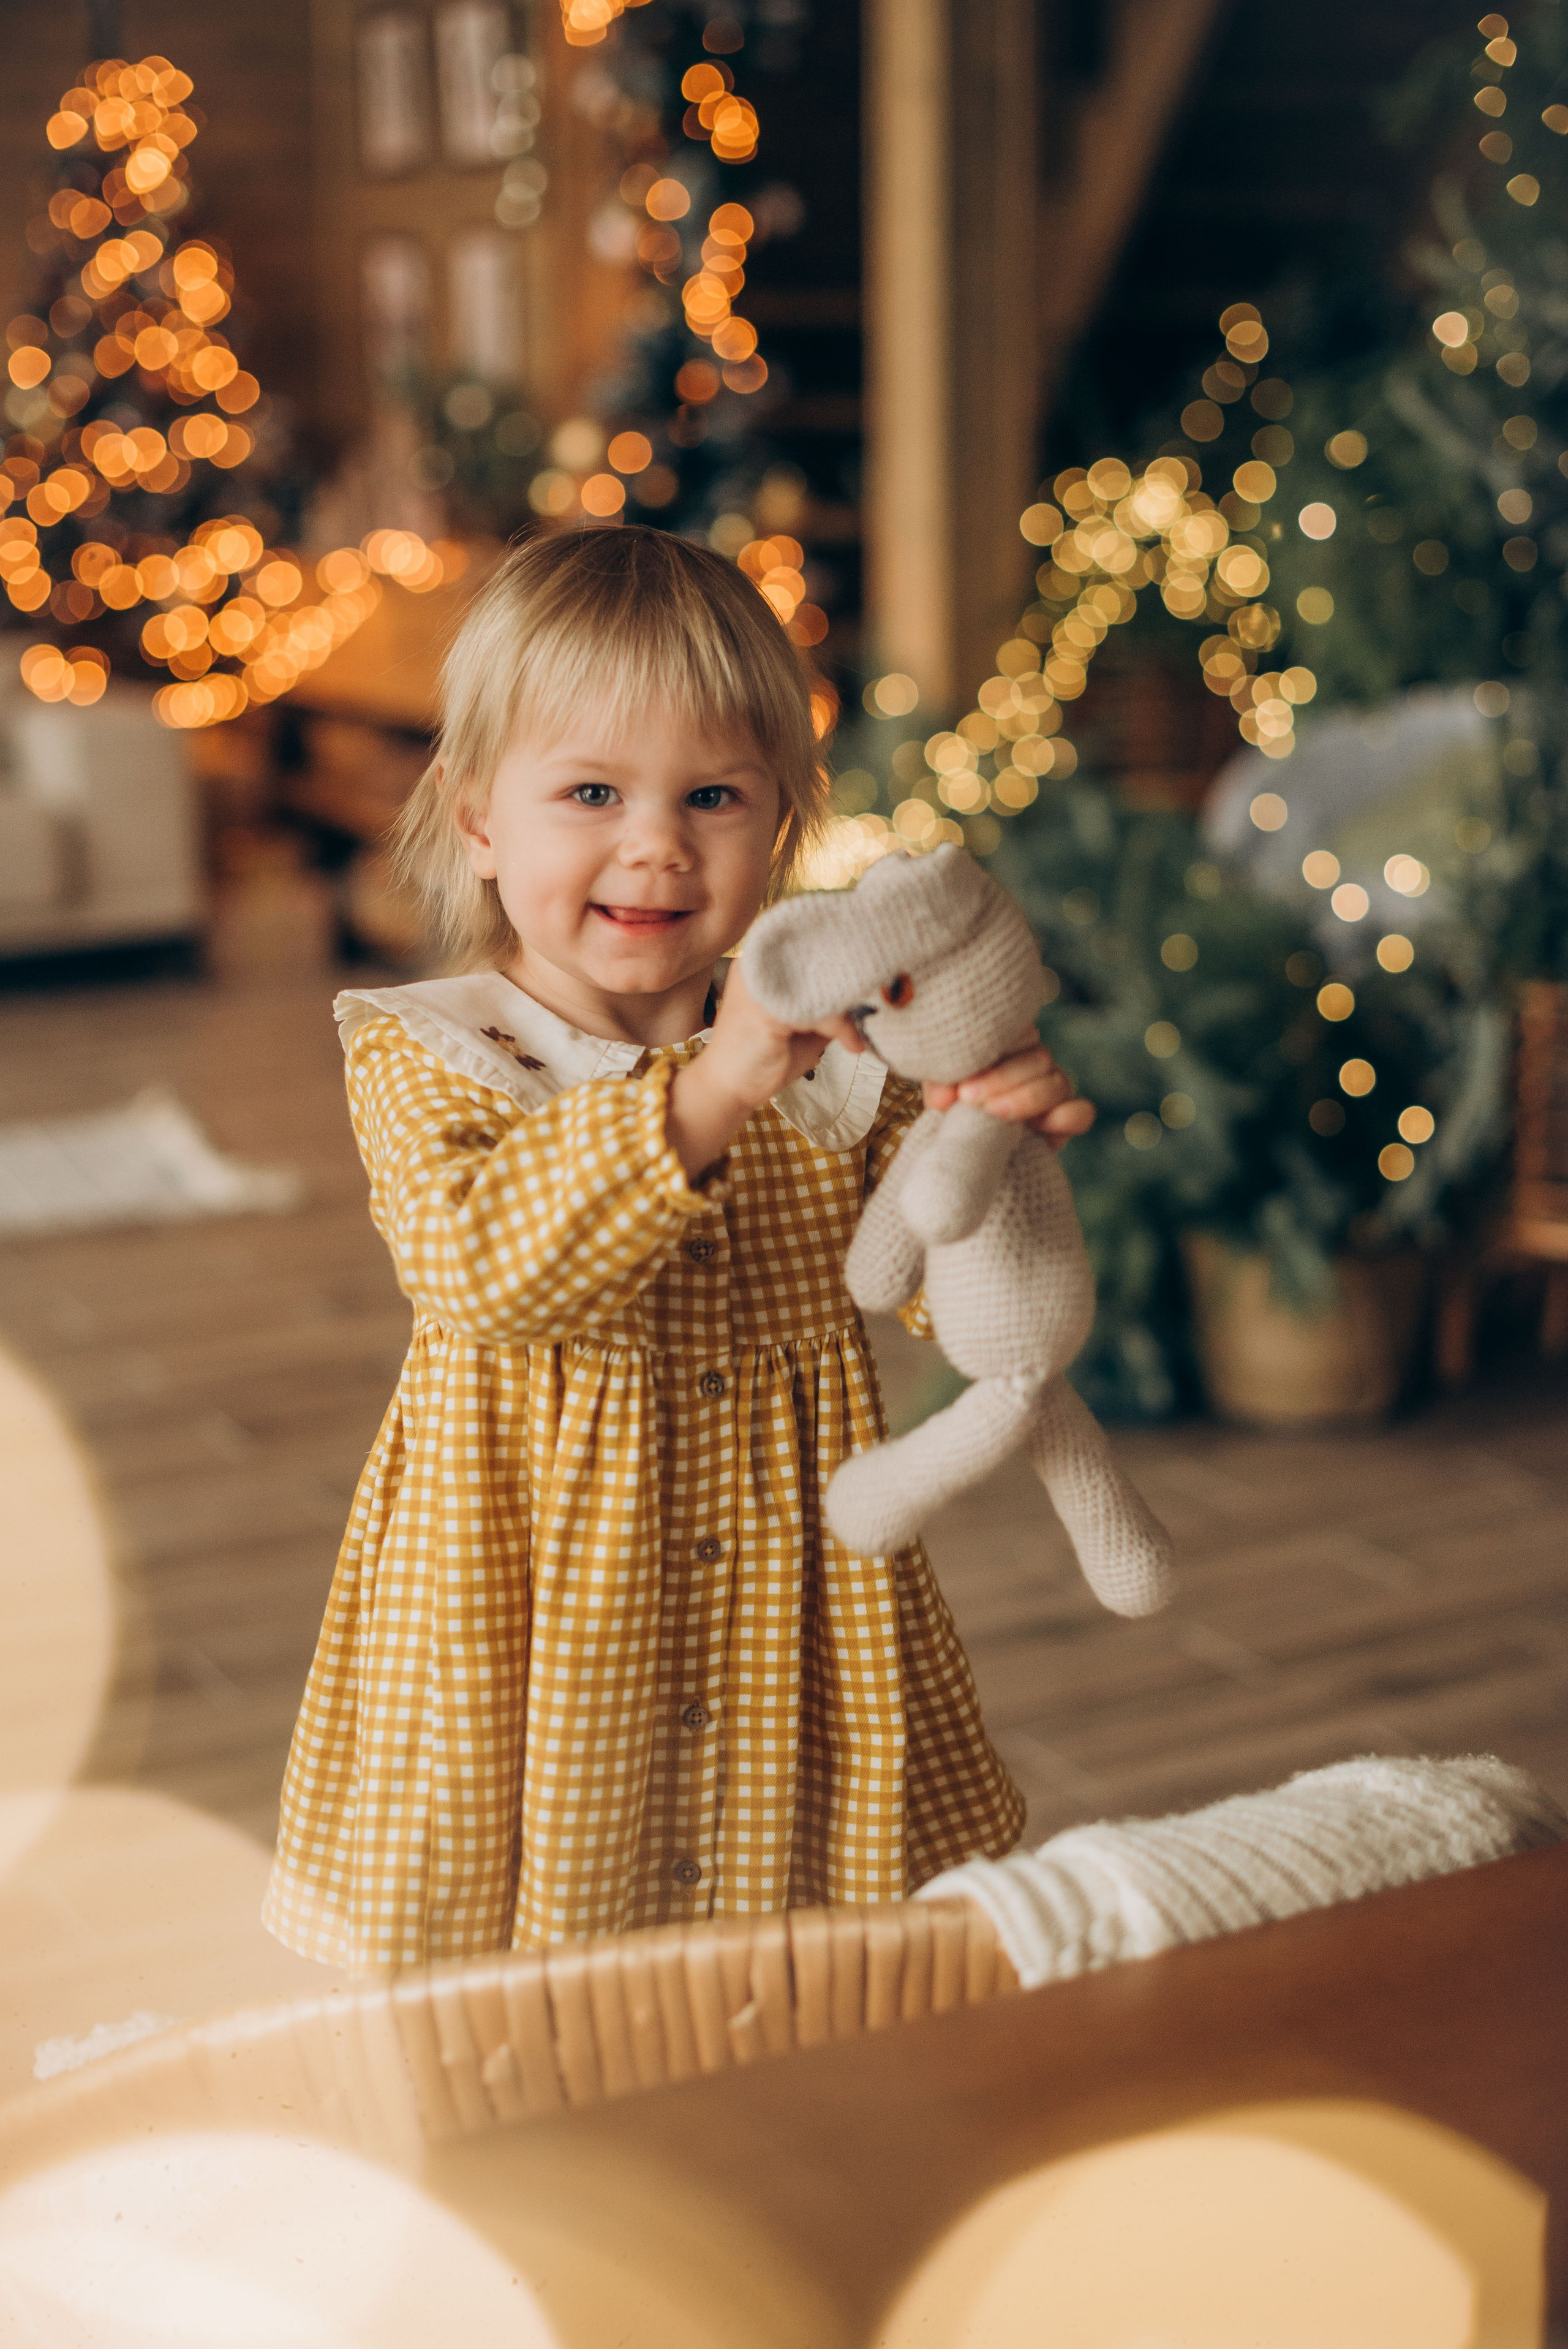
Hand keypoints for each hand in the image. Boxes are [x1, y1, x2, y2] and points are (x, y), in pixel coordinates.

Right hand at [666, 963, 860, 1179]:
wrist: (726, 1089)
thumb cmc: (764, 1058)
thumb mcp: (806, 1026)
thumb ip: (829, 1006)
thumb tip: (866, 996)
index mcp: (762, 960)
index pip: (810, 947)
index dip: (842, 964)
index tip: (871, 980)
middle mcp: (757, 963)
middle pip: (818, 962)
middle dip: (848, 987)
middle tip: (871, 1009)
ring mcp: (758, 983)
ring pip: (821, 987)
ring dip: (845, 1014)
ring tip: (856, 1037)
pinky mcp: (763, 1009)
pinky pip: (816, 1010)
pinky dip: (837, 1028)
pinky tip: (850, 1043)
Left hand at [923, 1033, 1093, 1150]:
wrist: (966, 1136)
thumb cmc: (954, 1102)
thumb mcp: (941, 1090)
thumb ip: (941, 1085)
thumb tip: (942, 1100)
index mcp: (1010, 1041)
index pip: (1019, 1032)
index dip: (994, 1049)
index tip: (962, 1078)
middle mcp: (1036, 1059)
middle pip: (1038, 1057)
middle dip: (1002, 1078)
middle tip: (968, 1097)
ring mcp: (1054, 1087)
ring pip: (1057, 1083)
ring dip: (1025, 1099)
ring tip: (993, 1113)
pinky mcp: (1065, 1118)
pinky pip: (1081, 1113)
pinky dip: (1063, 1119)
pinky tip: (1036, 1129)